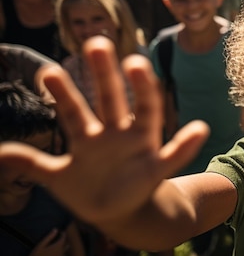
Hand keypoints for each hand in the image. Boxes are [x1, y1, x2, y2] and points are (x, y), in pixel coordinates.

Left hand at [0, 37, 208, 226]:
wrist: (117, 212)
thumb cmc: (88, 187)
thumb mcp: (57, 177)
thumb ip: (32, 163)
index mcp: (92, 136)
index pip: (76, 110)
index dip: (63, 93)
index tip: (48, 70)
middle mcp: (116, 134)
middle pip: (110, 100)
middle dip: (102, 74)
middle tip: (95, 43)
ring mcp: (138, 149)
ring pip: (144, 115)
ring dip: (143, 90)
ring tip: (138, 64)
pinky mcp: (156, 170)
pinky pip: (174, 156)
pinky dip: (187, 144)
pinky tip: (199, 129)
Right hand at [25, 228, 67, 255]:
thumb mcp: (41, 245)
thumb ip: (49, 237)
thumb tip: (56, 229)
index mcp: (58, 246)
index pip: (64, 238)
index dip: (63, 234)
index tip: (61, 231)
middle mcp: (61, 252)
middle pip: (66, 244)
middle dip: (64, 240)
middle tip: (59, 237)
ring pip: (66, 250)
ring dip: (64, 247)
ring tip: (58, 244)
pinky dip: (62, 253)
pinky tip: (58, 253)